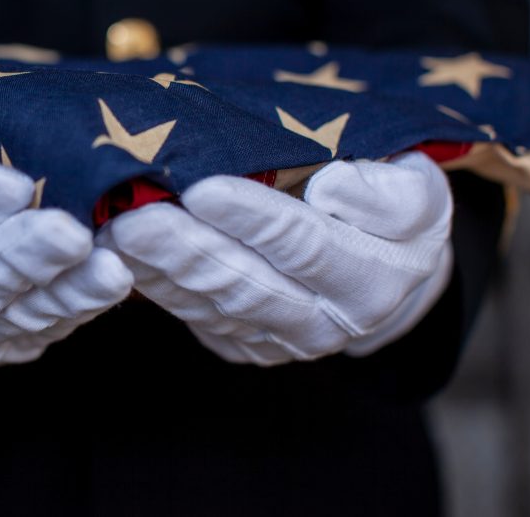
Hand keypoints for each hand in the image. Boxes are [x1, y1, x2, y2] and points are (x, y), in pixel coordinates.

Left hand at [98, 152, 452, 364]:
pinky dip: (152, 281)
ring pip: (206, 301)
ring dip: (155, 267)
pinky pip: (189, 312)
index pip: (304, 244)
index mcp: (370, 280)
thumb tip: (332, 189)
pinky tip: (117, 252)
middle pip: (243, 282)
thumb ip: (387, 196)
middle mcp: (320, 323)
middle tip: (133, 217)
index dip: (253, 218)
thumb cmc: (393, 212)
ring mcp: (273, 339)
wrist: (382, 270)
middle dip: (183, 249)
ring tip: (111, 230)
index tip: (204, 187)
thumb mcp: (417, 190)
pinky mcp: (238, 341)